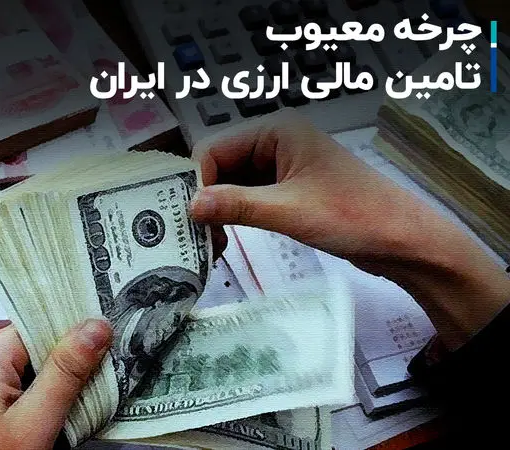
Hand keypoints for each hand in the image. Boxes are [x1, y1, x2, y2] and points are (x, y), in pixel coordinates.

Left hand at [0, 319, 112, 449]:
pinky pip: (6, 369)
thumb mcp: (34, 423)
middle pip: (33, 336)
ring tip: (60, 405)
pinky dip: (28, 384)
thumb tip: (96, 326)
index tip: (105, 350)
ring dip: (46, 375)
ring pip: (22, 354)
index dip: (75, 337)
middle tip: (84, 388)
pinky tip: (39, 410)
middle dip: (61, 359)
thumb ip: (66, 372)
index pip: (44, 320)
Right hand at [189, 110, 509, 350]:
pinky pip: (247, 197)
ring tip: (209, 244)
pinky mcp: (287, 189)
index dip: (197, 182)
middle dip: (205, 199)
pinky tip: (224, 239)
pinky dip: (234, 216)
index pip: (214, 148)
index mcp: (276, 131)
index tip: (189, 219)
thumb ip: (237, 205)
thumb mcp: (290, 211)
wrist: (404, 242)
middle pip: (219, 166)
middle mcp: (275, 142)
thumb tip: (190, 207)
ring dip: (218, 210)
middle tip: (195, 238)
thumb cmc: (354, 217)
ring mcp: (281, 166)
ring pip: (231, 184)